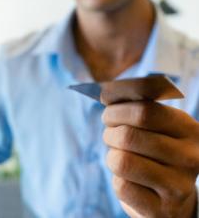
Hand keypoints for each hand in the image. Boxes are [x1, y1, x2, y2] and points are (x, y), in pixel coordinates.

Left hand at [102, 101, 198, 217]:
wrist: (174, 198)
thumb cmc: (157, 154)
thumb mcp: (157, 128)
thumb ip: (137, 109)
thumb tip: (108, 92)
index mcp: (188, 129)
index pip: (145, 111)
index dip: (118, 111)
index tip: (108, 115)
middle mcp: (189, 156)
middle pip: (128, 136)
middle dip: (110, 134)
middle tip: (111, 136)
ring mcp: (178, 186)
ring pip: (121, 161)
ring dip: (112, 158)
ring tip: (119, 157)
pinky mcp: (161, 210)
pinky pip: (121, 187)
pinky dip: (117, 181)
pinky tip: (129, 180)